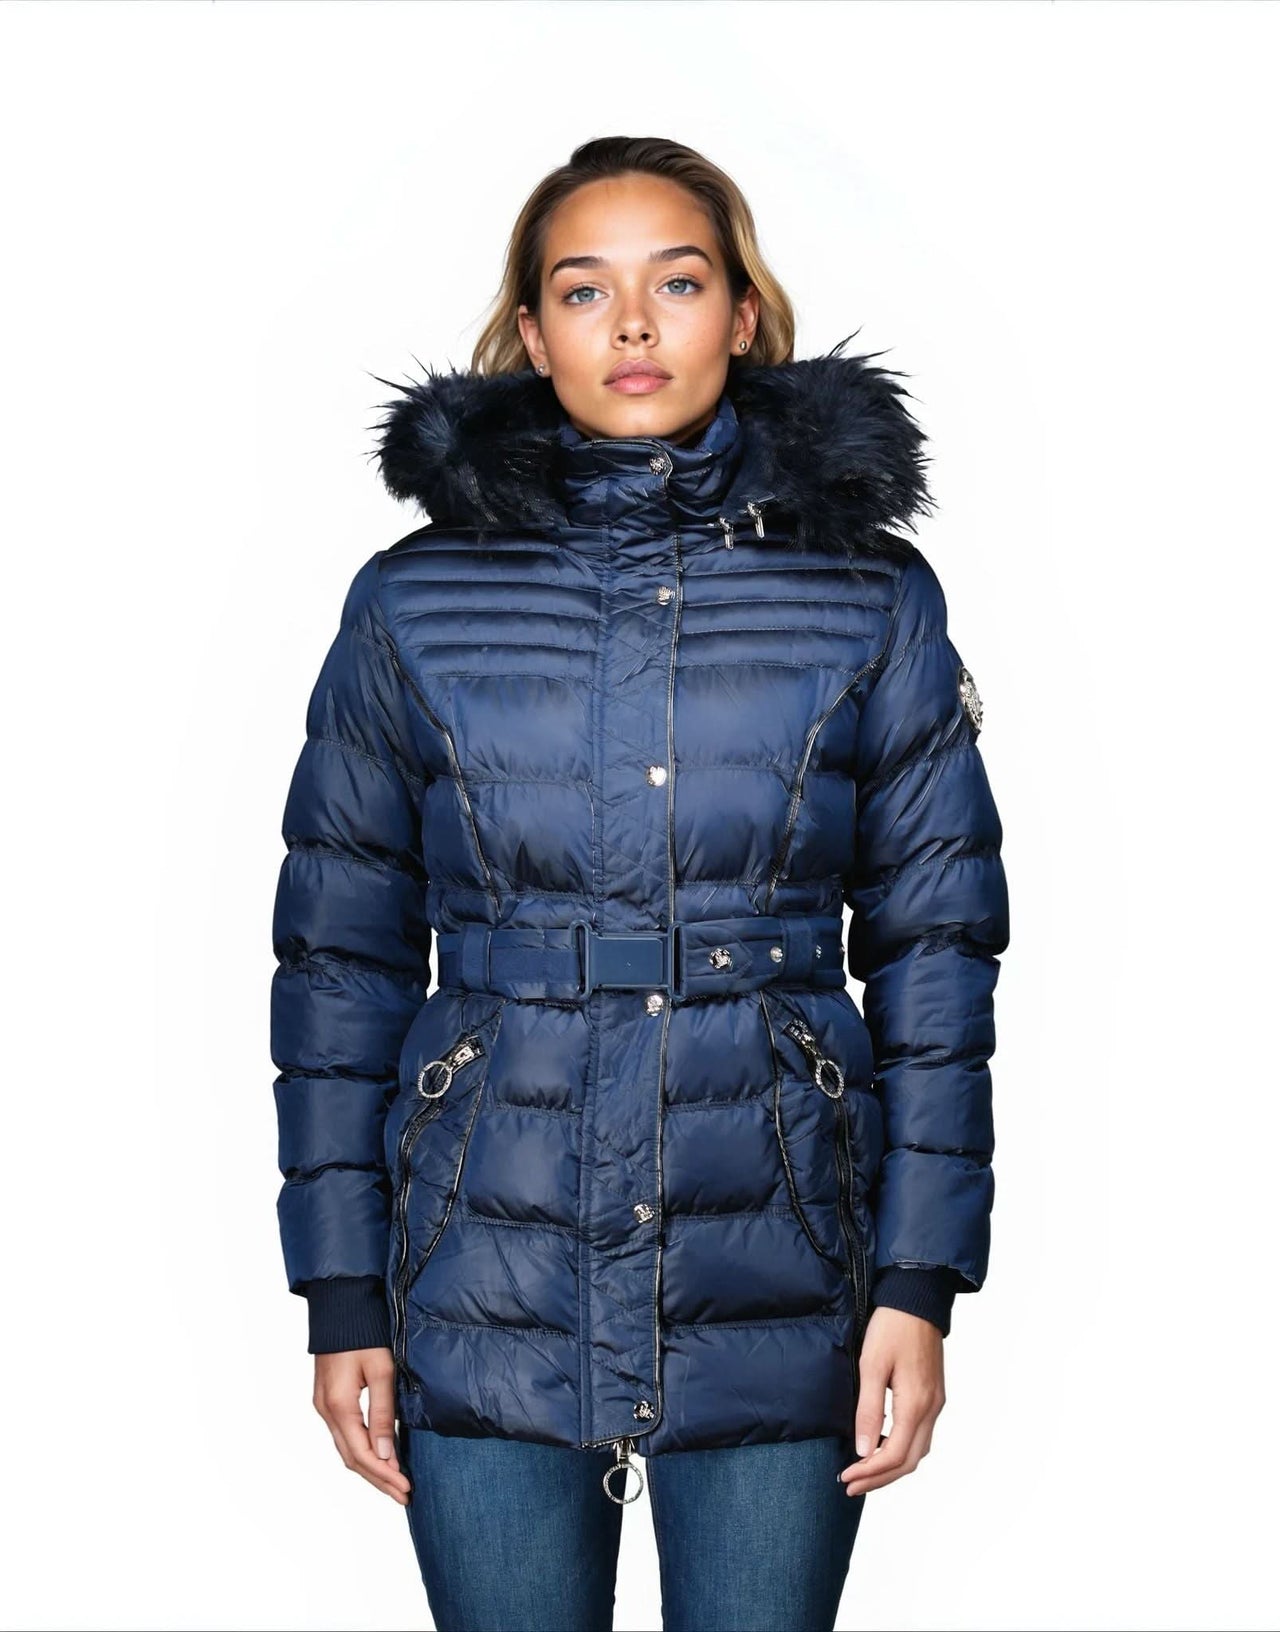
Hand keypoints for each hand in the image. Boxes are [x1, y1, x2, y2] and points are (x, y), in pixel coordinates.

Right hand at [313, 1347, 411, 1504]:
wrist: (341, 1305)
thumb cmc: (364, 1333)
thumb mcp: (381, 1371)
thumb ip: (383, 1414)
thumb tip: (385, 1455)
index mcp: (339, 1406)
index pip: (362, 1454)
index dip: (384, 1475)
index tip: (406, 1488)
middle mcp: (326, 1411)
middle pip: (352, 1458)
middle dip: (378, 1479)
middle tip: (403, 1494)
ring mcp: (323, 1406)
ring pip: (346, 1449)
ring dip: (370, 1468)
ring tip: (394, 1482)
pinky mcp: (327, 1399)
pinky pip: (343, 1435)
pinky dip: (361, 1451)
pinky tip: (378, 1456)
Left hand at [838, 1306, 945, 1494]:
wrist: (917, 1298)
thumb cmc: (892, 1327)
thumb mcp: (872, 1365)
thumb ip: (868, 1409)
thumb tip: (863, 1450)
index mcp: (916, 1404)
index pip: (895, 1456)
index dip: (870, 1472)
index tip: (845, 1477)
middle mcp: (932, 1409)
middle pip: (910, 1461)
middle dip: (880, 1478)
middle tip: (851, 1485)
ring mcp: (936, 1403)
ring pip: (918, 1450)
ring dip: (891, 1466)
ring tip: (863, 1471)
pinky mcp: (934, 1395)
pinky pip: (920, 1434)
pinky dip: (901, 1448)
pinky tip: (880, 1444)